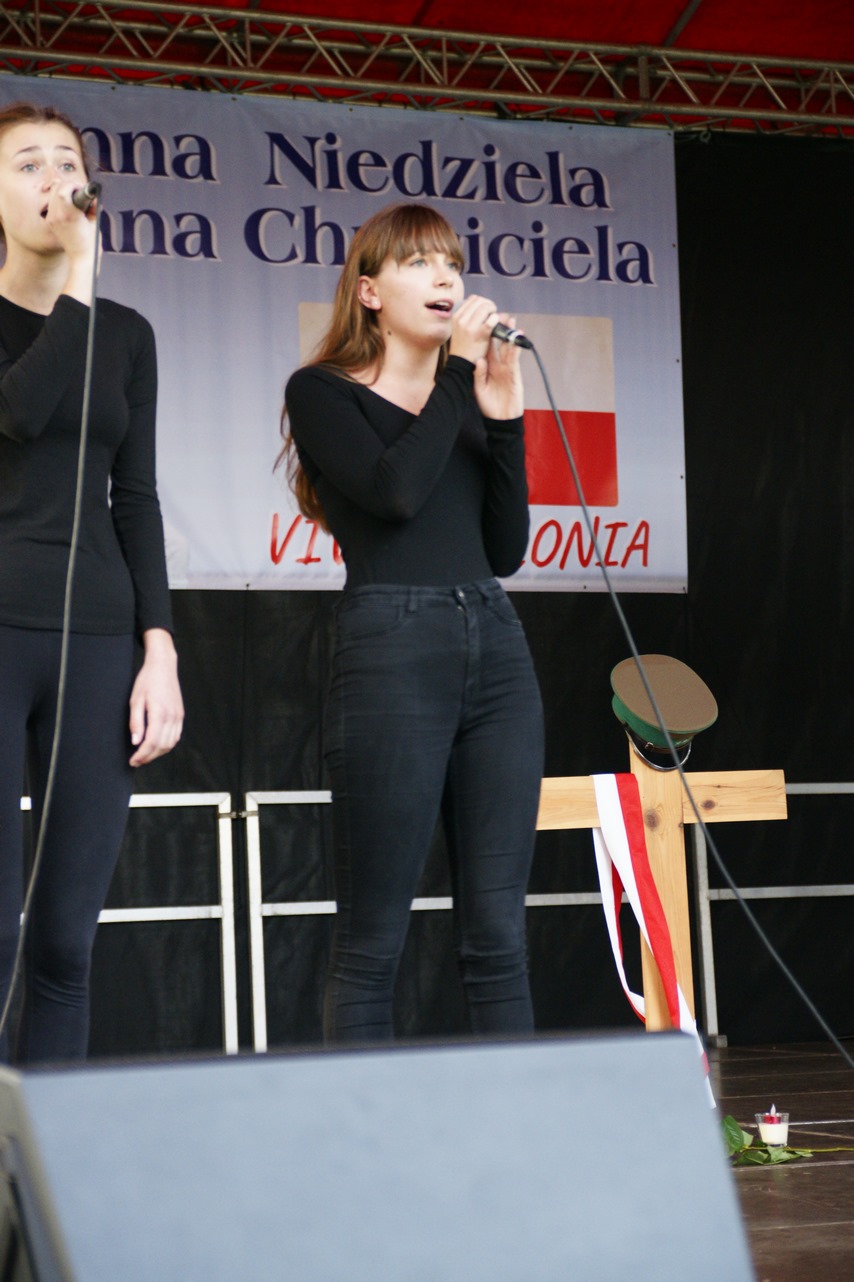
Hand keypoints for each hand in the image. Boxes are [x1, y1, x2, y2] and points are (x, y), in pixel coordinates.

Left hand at [45, 182, 100, 305]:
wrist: (81, 260)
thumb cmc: (91, 244)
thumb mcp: (95, 223)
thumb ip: (93, 207)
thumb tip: (92, 197)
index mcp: (69, 214)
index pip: (64, 189)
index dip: (74, 185)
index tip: (82, 189)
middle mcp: (57, 215)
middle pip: (57, 188)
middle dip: (67, 186)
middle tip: (78, 191)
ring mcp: (51, 219)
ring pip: (53, 195)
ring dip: (63, 193)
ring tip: (74, 200)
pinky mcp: (50, 223)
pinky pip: (52, 205)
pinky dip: (59, 202)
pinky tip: (69, 208)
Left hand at [128, 629, 183, 766]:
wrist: (163, 667)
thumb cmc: (147, 681)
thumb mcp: (135, 700)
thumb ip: (136, 722)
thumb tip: (136, 742)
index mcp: (159, 713)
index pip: (151, 742)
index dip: (142, 755)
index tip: (133, 761)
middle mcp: (172, 717)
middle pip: (162, 746)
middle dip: (149, 757)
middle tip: (136, 762)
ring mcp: (178, 716)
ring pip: (170, 743)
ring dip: (158, 753)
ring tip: (145, 756)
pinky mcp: (180, 715)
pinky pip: (176, 736)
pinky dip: (167, 745)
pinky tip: (157, 746)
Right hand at [448, 294, 498, 364]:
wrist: (461, 365)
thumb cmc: (464, 347)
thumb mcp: (461, 329)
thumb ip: (470, 316)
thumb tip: (485, 304)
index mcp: (456, 316)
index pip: (473, 299)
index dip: (483, 302)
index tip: (487, 310)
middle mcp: (461, 319)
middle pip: (480, 301)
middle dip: (490, 305)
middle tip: (493, 314)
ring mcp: (469, 327)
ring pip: (485, 307)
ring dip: (493, 311)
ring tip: (494, 319)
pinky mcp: (479, 335)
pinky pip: (490, 321)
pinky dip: (496, 319)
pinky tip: (496, 323)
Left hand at [472, 313, 525, 420]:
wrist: (501, 419)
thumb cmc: (488, 405)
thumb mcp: (479, 389)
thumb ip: (479, 374)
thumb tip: (478, 360)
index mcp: (488, 366)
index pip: (487, 347)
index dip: (486, 335)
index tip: (485, 323)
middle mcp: (498, 364)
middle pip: (499, 343)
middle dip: (500, 329)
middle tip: (500, 315)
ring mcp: (507, 368)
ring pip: (509, 348)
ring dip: (510, 335)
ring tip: (511, 321)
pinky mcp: (514, 374)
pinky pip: (514, 360)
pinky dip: (516, 349)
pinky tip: (516, 340)